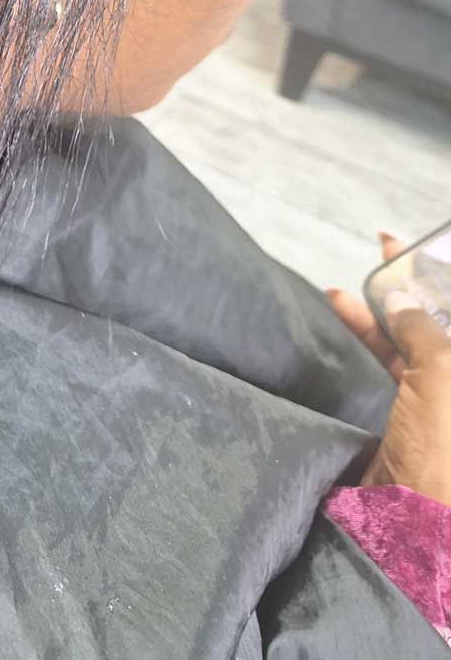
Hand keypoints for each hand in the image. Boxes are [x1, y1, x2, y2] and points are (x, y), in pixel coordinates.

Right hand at [328, 233, 450, 508]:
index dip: (442, 278)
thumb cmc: (444, 458)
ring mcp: (442, 407)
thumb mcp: (440, 378)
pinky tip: (341, 312)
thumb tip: (399, 295)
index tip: (417, 245)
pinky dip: (370, 336)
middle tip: (384, 247)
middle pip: (443, 327)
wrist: (412, 537)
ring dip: (384, 310)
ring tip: (347, 284)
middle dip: (415, 285)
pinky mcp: (411, 422)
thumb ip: (422, 331)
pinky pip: (394, 366)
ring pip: (416, 342)